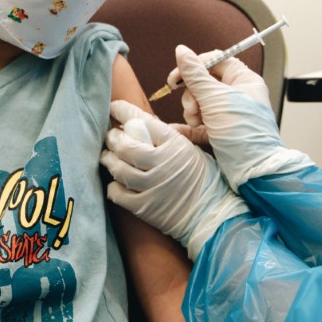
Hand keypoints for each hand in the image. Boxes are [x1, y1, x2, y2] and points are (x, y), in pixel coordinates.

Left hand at [101, 100, 248, 258]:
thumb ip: (167, 136)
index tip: (114, 108)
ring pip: (118, 168)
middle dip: (113, 137)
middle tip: (111, 136)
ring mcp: (153, 186)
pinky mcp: (145, 207)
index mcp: (175, 144)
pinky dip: (113, 186)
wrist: (213, 213)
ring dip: (108, 160)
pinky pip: (117, 193)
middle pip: (125, 145)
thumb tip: (142, 121)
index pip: (143, 121)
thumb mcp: (190, 150)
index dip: (124, 112)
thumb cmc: (202, 177)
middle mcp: (163, 163)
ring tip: (108, 157)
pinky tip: (116, 182)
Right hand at [169, 45, 311, 188]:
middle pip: (203, 83)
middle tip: (193, 108)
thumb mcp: (217, 99)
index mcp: (244, 81)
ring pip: (199, 104)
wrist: (254, 171)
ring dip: (191, 112)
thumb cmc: (245, 133)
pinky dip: (188, 127)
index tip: (177, 77)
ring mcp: (227, 115)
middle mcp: (237, 96)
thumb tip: (182, 51)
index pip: (216, 61)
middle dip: (192, 95)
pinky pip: (198, 125)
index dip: (195, 66)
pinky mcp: (219, 133)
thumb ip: (196, 75)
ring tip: (196, 123)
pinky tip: (178, 131)